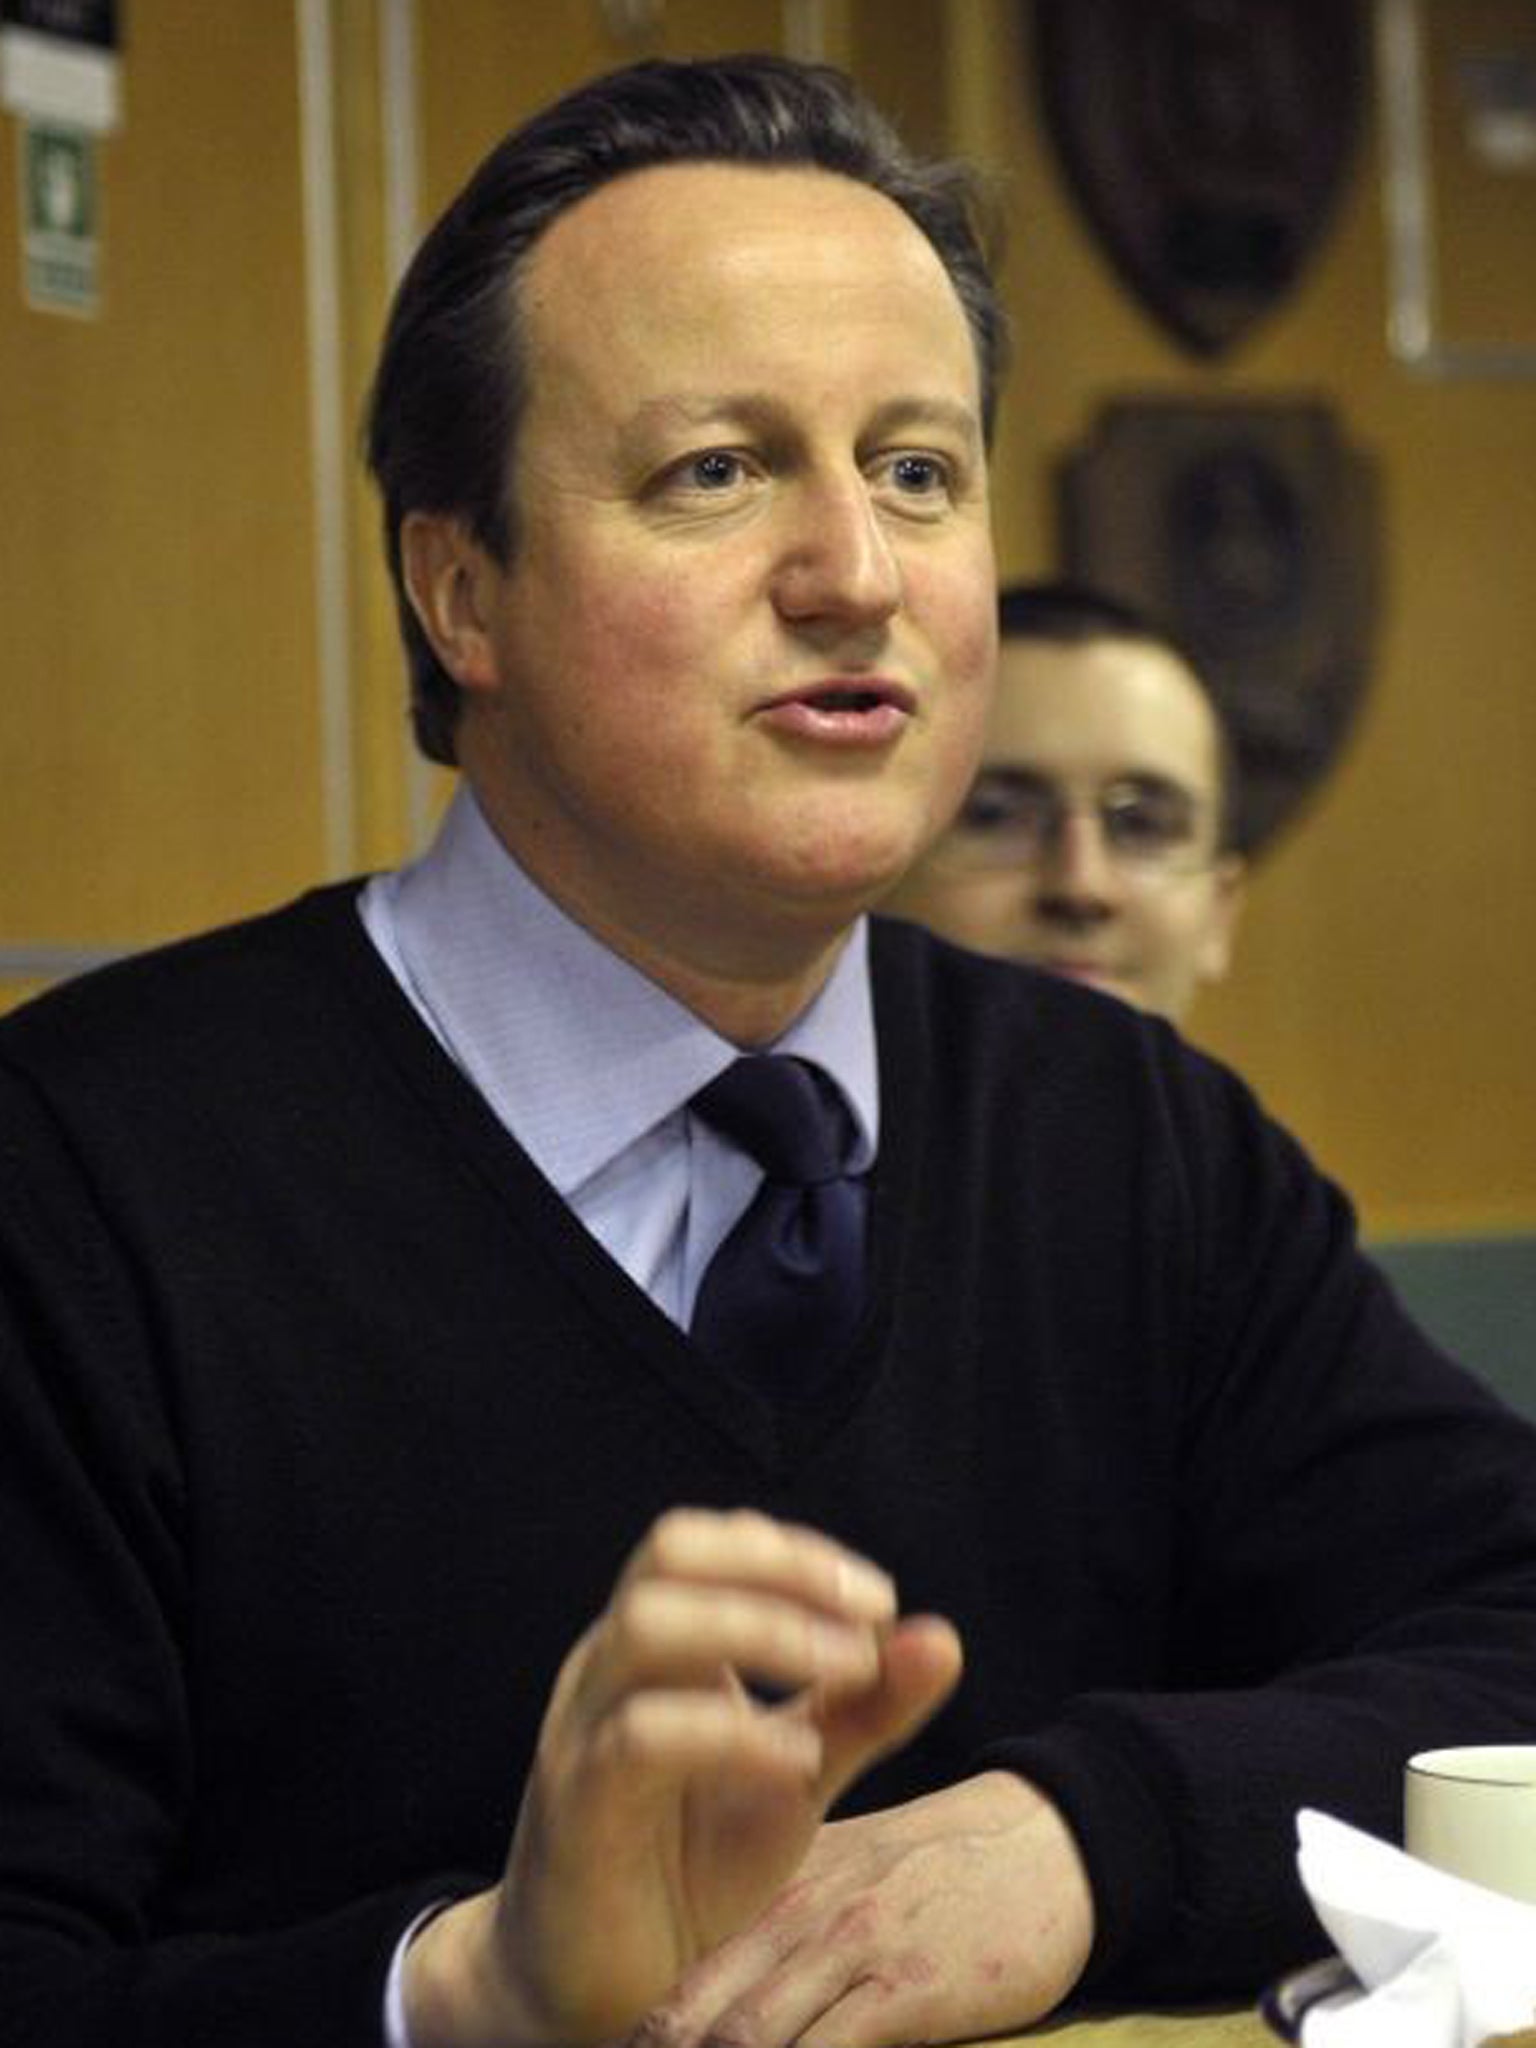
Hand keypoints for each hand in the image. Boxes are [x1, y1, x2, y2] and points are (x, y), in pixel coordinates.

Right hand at [403, 1507, 961, 2046]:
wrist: (605, 1990)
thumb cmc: (693, 1866)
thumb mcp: (798, 1774)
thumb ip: (863, 1708)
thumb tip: (940, 1637)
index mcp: (657, 1645)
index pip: (714, 1542)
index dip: (798, 1554)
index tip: (878, 1602)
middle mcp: (610, 1666)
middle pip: (672, 1550)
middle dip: (783, 1569)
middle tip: (869, 1619)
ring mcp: (583, 1729)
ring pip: (648, 1624)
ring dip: (763, 1630)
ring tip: (848, 1673)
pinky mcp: (577, 1806)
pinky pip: (642, 1738)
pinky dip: (734, 1734)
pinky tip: (799, 1763)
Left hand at [631, 1771, 1094, 2047]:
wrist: (1047, 1844)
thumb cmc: (946, 1883)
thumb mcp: (853, 1898)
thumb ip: (791, 1953)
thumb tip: (732, 2025)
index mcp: (775, 1906)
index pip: (679, 2002)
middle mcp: (796, 1923)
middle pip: (690, 2027)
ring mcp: (846, 1950)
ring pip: (744, 2041)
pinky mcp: (905, 1982)